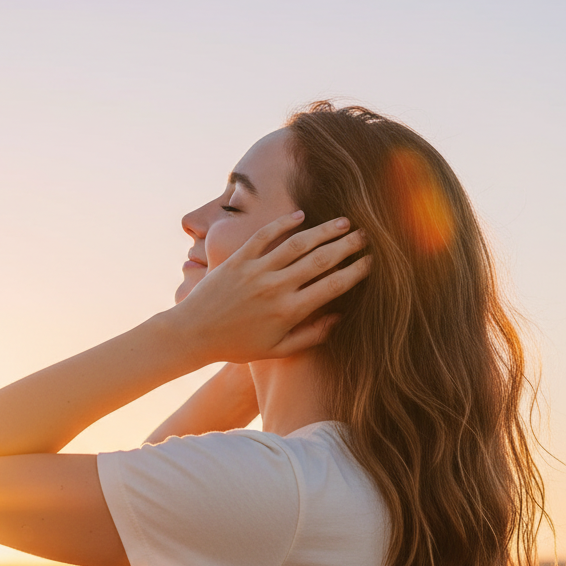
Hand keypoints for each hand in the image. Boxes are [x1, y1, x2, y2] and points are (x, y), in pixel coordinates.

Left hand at [168, 212, 368, 365]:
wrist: (194, 334)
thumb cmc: (236, 346)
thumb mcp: (276, 350)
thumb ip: (311, 336)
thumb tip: (340, 317)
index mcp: (289, 312)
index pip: (333, 286)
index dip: (356, 271)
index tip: (372, 262)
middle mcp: (276, 288)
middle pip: (321, 260)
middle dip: (347, 245)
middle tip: (366, 235)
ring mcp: (256, 270)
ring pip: (297, 243)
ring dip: (324, 230)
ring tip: (343, 222)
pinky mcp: (238, 259)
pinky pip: (264, 235)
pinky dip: (283, 223)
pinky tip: (301, 216)